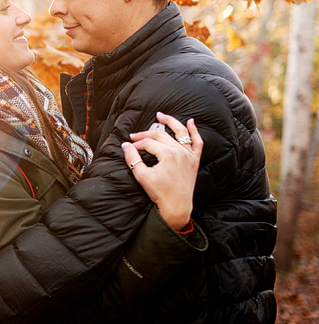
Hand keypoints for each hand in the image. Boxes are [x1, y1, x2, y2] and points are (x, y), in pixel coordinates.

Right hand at [121, 112, 202, 231]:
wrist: (177, 207)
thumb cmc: (160, 193)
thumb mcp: (141, 176)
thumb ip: (132, 159)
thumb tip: (125, 145)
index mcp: (167, 154)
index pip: (148, 143)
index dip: (137, 144)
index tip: (130, 148)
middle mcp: (180, 152)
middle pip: (160, 136)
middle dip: (145, 135)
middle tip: (135, 136)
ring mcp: (189, 156)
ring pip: (180, 133)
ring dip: (171, 122)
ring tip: (161, 115)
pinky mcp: (194, 161)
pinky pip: (198, 143)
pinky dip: (195, 132)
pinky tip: (191, 122)